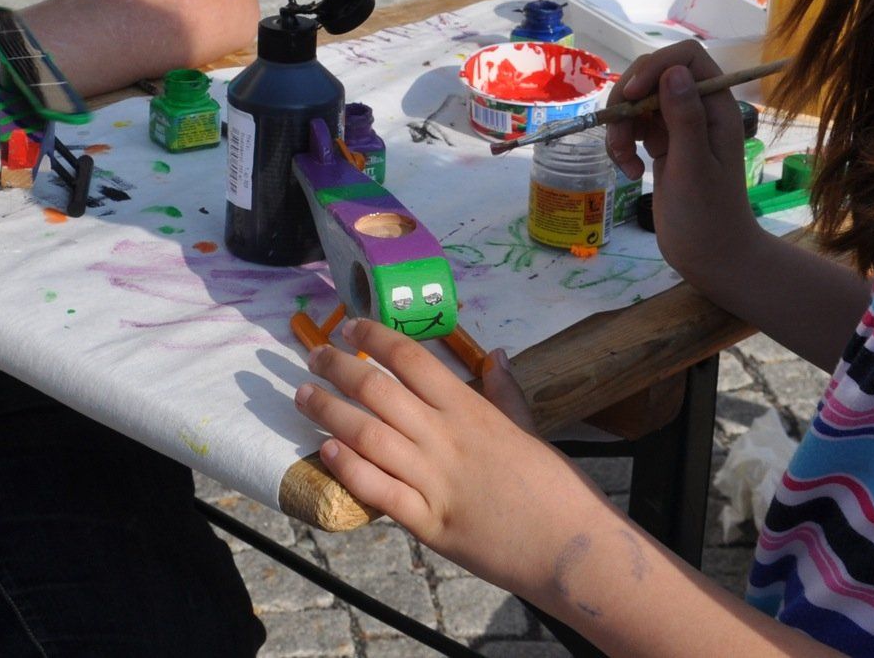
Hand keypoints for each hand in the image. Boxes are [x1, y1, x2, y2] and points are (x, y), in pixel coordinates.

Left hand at [293, 319, 606, 595]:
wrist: (570, 547)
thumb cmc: (554, 488)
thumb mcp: (531, 430)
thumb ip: (507, 392)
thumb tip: (496, 355)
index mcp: (471, 410)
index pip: (413, 359)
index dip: (376, 337)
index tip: (351, 326)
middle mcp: (446, 438)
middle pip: (379, 391)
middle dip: (339, 368)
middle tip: (314, 355)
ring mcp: (434, 481)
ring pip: (368, 436)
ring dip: (329, 412)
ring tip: (303, 395)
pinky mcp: (427, 523)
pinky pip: (378, 490)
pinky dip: (348, 468)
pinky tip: (324, 450)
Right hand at [602, 43, 761, 286]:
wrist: (711, 257)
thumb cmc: (708, 217)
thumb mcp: (693, 166)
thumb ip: (684, 118)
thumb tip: (672, 71)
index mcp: (716, 108)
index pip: (686, 59)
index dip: (655, 66)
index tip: (631, 96)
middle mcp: (698, 110)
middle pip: (654, 75)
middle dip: (628, 100)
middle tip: (619, 135)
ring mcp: (679, 128)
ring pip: (638, 102)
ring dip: (621, 127)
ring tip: (624, 161)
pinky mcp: (663, 146)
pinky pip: (634, 127)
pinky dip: (623, 145)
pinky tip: (629, 171)